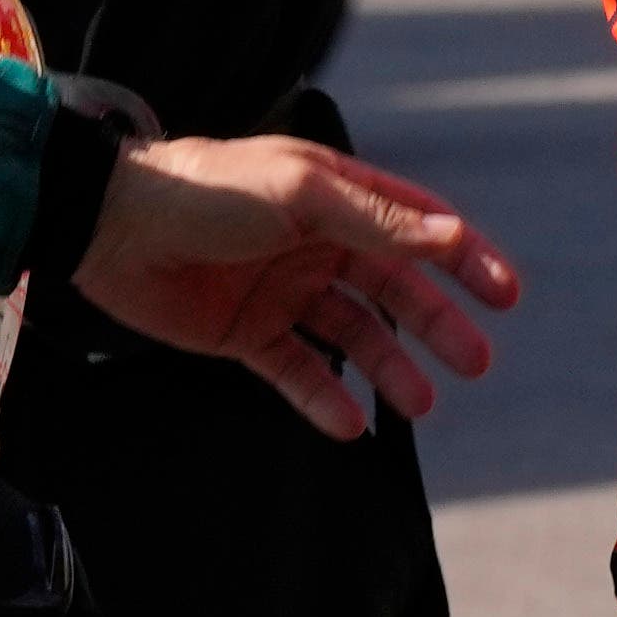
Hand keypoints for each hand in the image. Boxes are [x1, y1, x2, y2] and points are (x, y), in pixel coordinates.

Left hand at [69, 138, 520, 438]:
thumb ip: (376, 220)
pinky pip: (297, 371)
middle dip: (436, 323)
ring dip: (389, 368)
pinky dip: (325, 398)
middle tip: (476, 362)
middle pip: (392, 287)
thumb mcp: (301, 194)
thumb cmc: (209, 191)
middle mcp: (314, 242)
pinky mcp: (245, 332)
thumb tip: (452, 235)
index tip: (505, 294)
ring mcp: (281, 289)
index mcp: (333, 195)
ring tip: (421, 404)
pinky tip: (349, 424)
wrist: (111, 228)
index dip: (464, 257)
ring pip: (352, 335)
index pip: (416, 226)